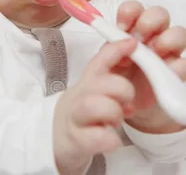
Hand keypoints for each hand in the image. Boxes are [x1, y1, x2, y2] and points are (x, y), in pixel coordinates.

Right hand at [53, 39, 138, 174]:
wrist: (53, 139)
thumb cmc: (82, 113)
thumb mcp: (93, 90)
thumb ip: (112, 79)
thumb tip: (132, 69)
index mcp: (87, 82)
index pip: (100, 60)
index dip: (116, 50)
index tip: (132, 43)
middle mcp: (79, 96)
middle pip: (101, 82)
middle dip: (123, 90)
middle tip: (126, 102)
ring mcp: (76, 118)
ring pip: (95, 106)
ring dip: (114, 113)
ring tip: (115, 121)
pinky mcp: (76, 141)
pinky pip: (99, 137)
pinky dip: (111, 139)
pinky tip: (110, 139)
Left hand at [113, 1, 185, 133]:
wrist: (121, 105)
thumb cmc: (114, 78)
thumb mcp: (104, 64)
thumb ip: (109, 50)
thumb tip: (118, 36)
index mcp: (131, 29)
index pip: (135, 9)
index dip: (130, 12)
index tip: (122, 27)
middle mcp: (152, 36)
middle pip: (160, 14)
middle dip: (151, 21)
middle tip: (139, 38)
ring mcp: (168, 52)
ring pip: (180, 33)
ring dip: (168, 39)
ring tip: (155, 53)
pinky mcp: (177, 72)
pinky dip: (177, 67)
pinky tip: (164, 75)